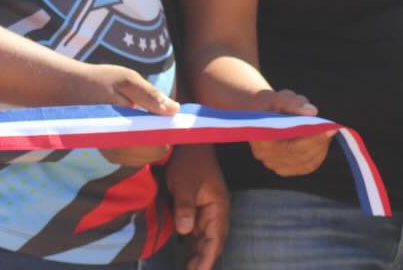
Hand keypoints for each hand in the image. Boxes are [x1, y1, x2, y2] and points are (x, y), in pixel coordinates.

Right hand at [64, 64, 177, 166]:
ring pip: (138, 158)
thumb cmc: (98, 80)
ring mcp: (106, 148)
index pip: (149, 142)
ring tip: (162, 129)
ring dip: (154, 147)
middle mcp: (110, 143)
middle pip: (146, 154)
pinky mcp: (105, 148)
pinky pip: (129, 157)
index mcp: (117, 127)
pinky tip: (149, 134)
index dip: (166, 136)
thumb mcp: (126, 79)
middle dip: (162, 143)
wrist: (65, 87)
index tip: (176, 128)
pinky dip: (142, 149)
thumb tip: (174, 110)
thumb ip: (150, 95)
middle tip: (171, 128)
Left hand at [163, 145, 228, 269]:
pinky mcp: (197, 210)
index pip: (216, 238)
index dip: (208, 257)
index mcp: (218, 206)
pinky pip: (197, 233)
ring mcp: (207, 212)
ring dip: (197, 256)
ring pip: (204, 240)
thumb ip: (185, 206)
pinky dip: (193, 247)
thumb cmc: (189, 162)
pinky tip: (186, 257)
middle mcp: (215, 212)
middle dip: (203, 261)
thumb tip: (185, 231)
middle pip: (212, 242)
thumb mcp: (185, 183)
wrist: (189, 145)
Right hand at [249, 89, 333, 176]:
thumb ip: (294, 103)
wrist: (264, 114)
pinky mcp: (286, 169)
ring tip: (326, 131)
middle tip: (332, 128)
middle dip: (319, 142)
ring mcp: (275, 165)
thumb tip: (312, 112)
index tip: (328, 128)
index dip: (312, 139)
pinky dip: (318, 154)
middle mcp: (265, 156)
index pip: (290, 146)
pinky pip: (307, 166)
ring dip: (320, 147)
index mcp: (261, 138)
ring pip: (306, 162)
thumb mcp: (282, 97)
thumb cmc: (275, 104)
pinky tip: (322, 141)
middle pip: (300, 155)